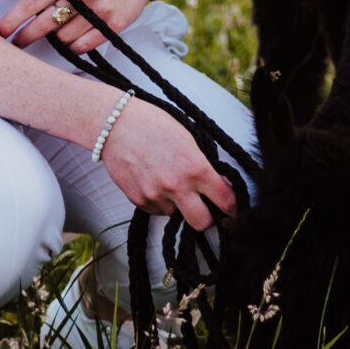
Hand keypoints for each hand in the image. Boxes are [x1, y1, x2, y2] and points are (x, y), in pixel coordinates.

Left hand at [0, 0, 151, 55]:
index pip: (33, 1)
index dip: (13, 19)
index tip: (0, 32)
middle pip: (44, 23)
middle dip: (25, 37)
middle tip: (16, 44)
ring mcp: (98, 11)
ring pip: (63, 37)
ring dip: (55, 39)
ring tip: (57, 31)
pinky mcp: (112, 25)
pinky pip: (83, 45)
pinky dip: (73, 46)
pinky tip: (72, 39)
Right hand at [101, 100, 237, 230]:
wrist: (116, 125)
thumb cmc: (154, 125)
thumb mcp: (189, 140)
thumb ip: (204, 165)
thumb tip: (218, 184)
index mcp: (195, 167)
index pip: (224, 199)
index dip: (233, 207)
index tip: (233, 210)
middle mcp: (177, 186)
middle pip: (202, 223)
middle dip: (207, 219)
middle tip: (207, 209)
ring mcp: (156, 196)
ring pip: (177, 215)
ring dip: (179, 205)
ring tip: (170, 182)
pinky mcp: (138, 201)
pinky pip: (157, 211)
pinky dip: (160, 202)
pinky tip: (155, 181)